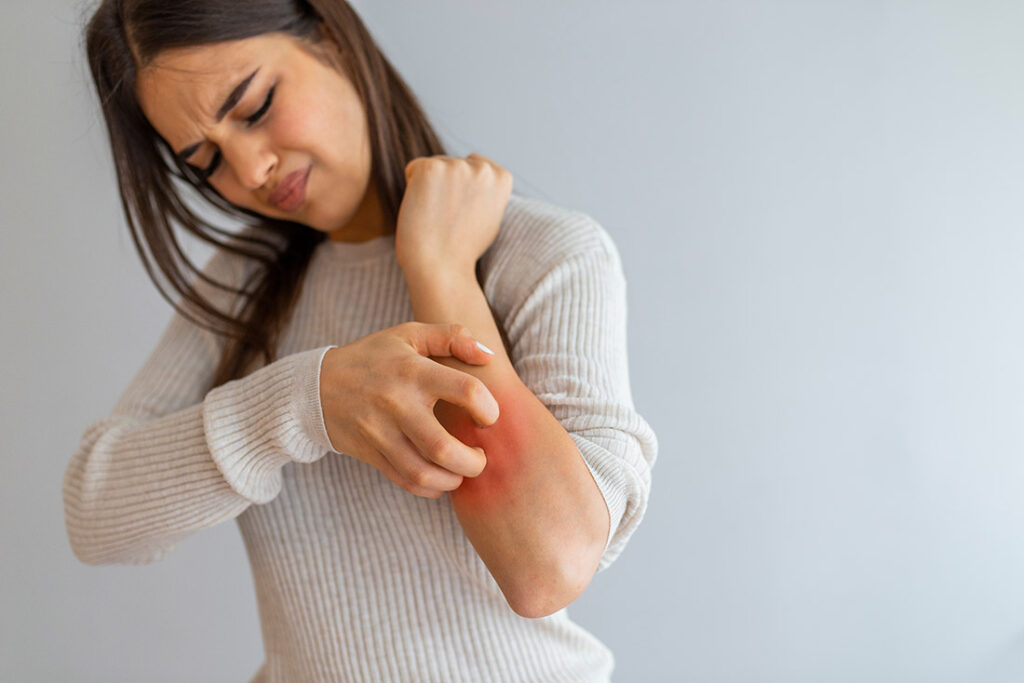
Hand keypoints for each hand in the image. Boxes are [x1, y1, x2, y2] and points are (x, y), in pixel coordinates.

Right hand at [319, 322, 499, 497]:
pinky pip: (406, 481)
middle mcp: (397, 404)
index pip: (465, 391)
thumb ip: (452, 336)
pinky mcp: (371, 454)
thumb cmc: (373, 358)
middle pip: (443, 447)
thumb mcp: (408, 335)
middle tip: (480, 456)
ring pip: (423, 473)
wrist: (316, 386)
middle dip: (474, 461)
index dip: (488, 408)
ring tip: (463, 470)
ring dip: (453, 480)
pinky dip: (430, 488)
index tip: (488, 416)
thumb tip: (489, 356)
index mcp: (413, 371)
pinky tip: (441, 479)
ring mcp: (381, 433)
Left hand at [394, 153, 513, 278]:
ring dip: (430, 187)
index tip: (464, 214)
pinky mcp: (430, 168)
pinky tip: (423, 210)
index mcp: (501, 178)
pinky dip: (412, 188)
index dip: (464, 191)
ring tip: (436, 217)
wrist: (441, 268)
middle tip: (448, 219)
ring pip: (434, 166)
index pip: (475, 166)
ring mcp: (457, 166)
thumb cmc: (462, 250)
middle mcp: (483, 168)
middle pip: (453, 164)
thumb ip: (487, 193)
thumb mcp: (490, 217)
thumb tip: (477, 180)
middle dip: (446, 186)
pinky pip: (413, 169)